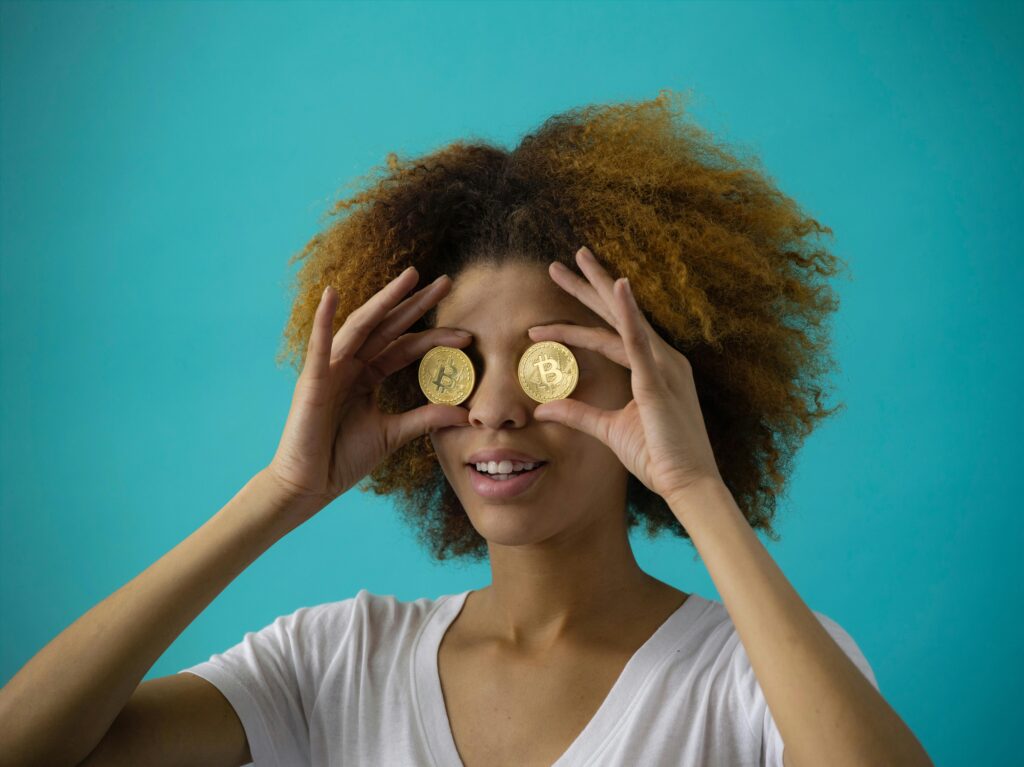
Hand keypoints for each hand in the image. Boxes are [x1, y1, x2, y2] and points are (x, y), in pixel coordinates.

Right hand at [265, 267, 470, 509]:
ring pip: (361, 327)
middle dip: (416, 303)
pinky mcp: (311, 381)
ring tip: (409, 277)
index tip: (467, 334)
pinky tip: (330, 295)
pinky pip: (319, 347)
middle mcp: (350, 365)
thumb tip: (466, 414)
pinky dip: (323, 320)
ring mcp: (330, 369)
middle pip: (388, 327)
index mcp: (367, 376)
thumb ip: (426, 418)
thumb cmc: (342, 458)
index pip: (405, 347)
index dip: (435, 337)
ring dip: (384, 300)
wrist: (309, 486)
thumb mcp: (393, 434)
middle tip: (446, 281)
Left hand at [528, 246, 723, 504]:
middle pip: (615, 314)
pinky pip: (639, 340)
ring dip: (597, 288)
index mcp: (653, 368)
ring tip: (573, 263)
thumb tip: (544, 407)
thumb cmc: (658, 458)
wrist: (688, 485)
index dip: (575, 325)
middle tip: (558, 263)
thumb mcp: (610, 430)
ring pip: (622, 318)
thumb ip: (578, 414)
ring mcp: (662, 366)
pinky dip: (628, 311)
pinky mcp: (659, 381)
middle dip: (586, 287)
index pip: (609, 335)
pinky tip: (617, 285)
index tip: (541, 324)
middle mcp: (661, 358)